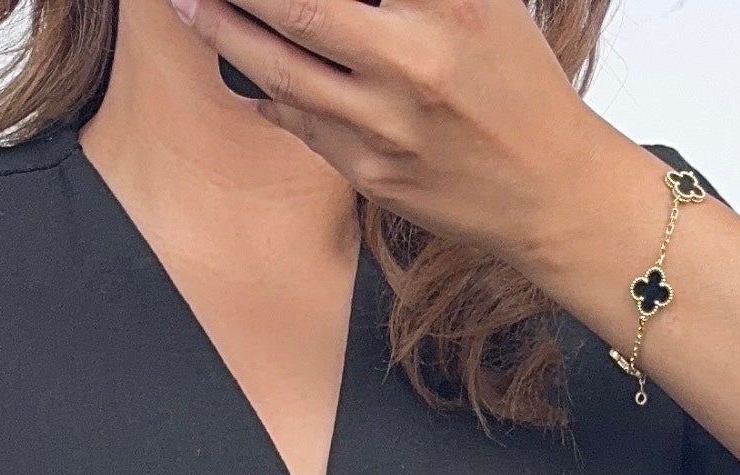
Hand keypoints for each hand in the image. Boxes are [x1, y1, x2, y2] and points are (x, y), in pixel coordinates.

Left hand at [165, 0, 628, 273]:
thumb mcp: (482, 1)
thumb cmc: (515, 85)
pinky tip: (245, 65)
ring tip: (192, 4)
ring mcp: (384, 126)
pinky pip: (300, 120)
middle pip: (298, 8)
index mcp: (449, 6)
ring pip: (280, 69)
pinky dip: (266, 87)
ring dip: (225, 31)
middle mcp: (411, 64)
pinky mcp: (368, 173)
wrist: (547, 190)